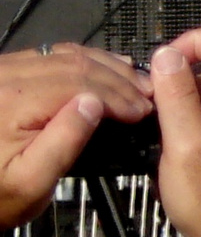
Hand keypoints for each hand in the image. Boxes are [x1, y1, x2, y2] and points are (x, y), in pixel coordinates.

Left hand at [0, 44, 152, 225]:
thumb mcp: (30, 183)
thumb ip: (64, 142)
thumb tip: (95, 105)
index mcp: (14, 101)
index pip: (82, 84)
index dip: (119, 96)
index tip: (144, 111)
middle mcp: (6, 77)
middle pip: (76, 63)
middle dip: (119, 78)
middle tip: (150, 93)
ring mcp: (3, 71)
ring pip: (65, 53)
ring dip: (105, 66)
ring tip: (135, 81)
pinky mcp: (3, 73)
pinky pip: (50, 55)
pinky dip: (83, 60)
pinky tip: (102, 69)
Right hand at [148, 28, 200, 236]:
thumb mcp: (185, 142)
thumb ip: (177, 96)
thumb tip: (168, 54)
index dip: (194, 40)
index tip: (163, 62)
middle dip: (177, 74)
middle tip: (150, 102)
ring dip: (177, 100)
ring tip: (154, 128)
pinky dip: (183, 121)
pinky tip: (166, 145)